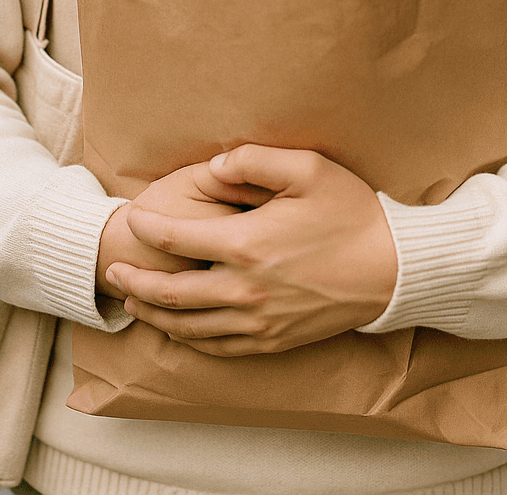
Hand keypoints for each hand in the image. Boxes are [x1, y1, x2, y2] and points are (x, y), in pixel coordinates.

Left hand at [109, 145, 397, 354]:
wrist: (393, 268)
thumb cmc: (352, 212)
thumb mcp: (306, 168)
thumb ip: (252, 160)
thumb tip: (211, 166)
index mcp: (247, 245)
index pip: (177, 240)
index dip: (147, 230)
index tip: (130, 219)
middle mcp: (245, 290)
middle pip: (171, 294)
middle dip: (136, 281)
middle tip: (113, 270)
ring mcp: (259, 322)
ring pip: (189, 327)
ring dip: (155, 314)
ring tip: (134, 300)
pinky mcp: (274, 340)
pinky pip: (218, 347)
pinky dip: (190, 339)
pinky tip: (179, 329)